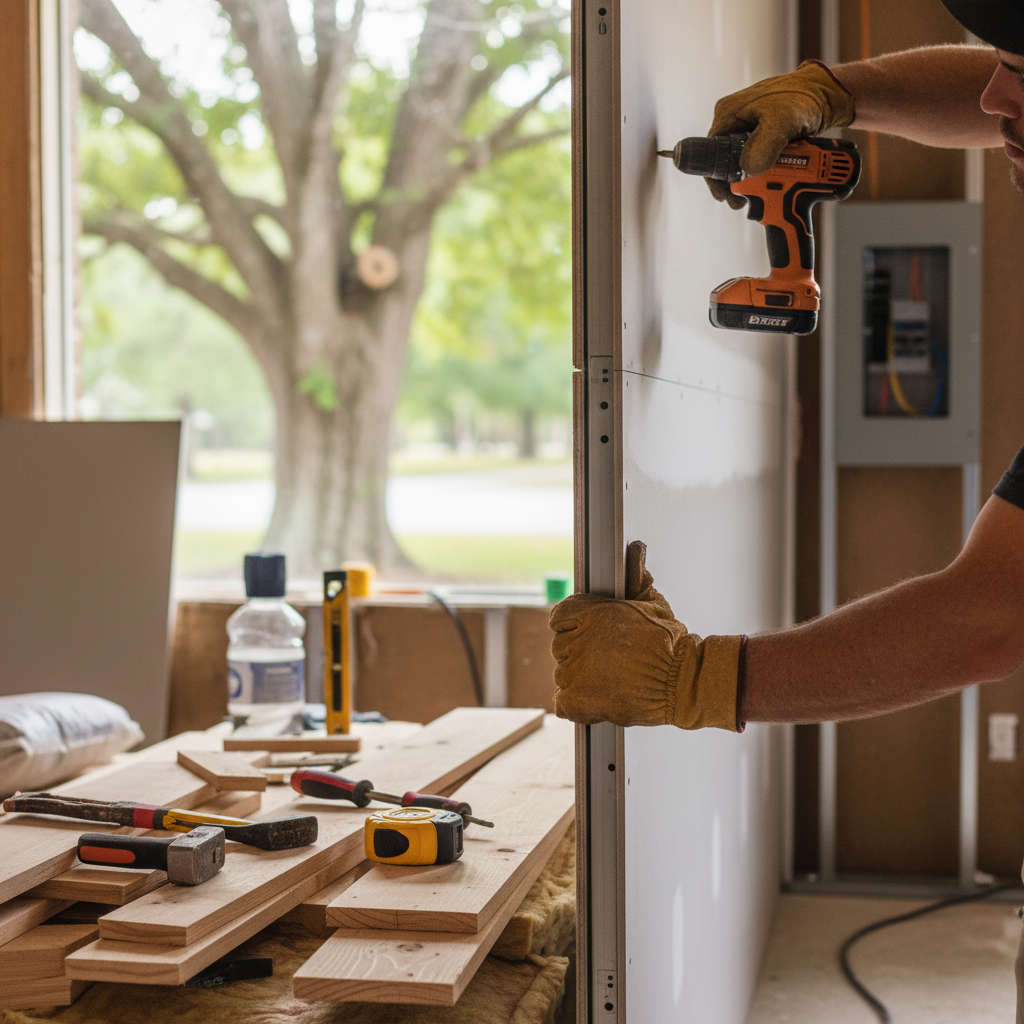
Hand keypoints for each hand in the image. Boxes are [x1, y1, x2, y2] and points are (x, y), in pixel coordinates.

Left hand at [549, 541, 743, 730]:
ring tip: (608, 678)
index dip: (572, 625)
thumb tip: (635, 550)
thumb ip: (637, 577)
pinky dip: (574, 702)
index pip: (560, 616)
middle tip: (606, 658)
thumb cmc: (670, 644)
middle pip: (560, 646)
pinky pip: (562, 701)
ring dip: (579, 677)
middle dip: (579, 651)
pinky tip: (595, 696)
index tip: (586, 633)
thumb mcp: (654, 602)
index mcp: (591, 613)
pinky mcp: (578, 700)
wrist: (681, 681)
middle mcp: (579, 640)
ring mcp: (575, 672)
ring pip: (562, 673)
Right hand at [706, 60, 854, 208]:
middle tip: (742, 202)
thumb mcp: (783, 120)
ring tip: (756, 196)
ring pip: (739, 163)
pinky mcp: (761, 136)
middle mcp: (734, 121)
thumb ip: (766, 145)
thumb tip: (750, 171)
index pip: (711, 152)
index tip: (725, 196)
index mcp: (729, 114)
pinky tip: (768, 183)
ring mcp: (747, 129)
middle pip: (724, 161)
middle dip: (733, 184)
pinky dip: (760, 173)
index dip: (716, 178)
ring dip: (747, 182)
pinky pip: (754, 159)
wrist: (828, 93)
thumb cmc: (804, 97)